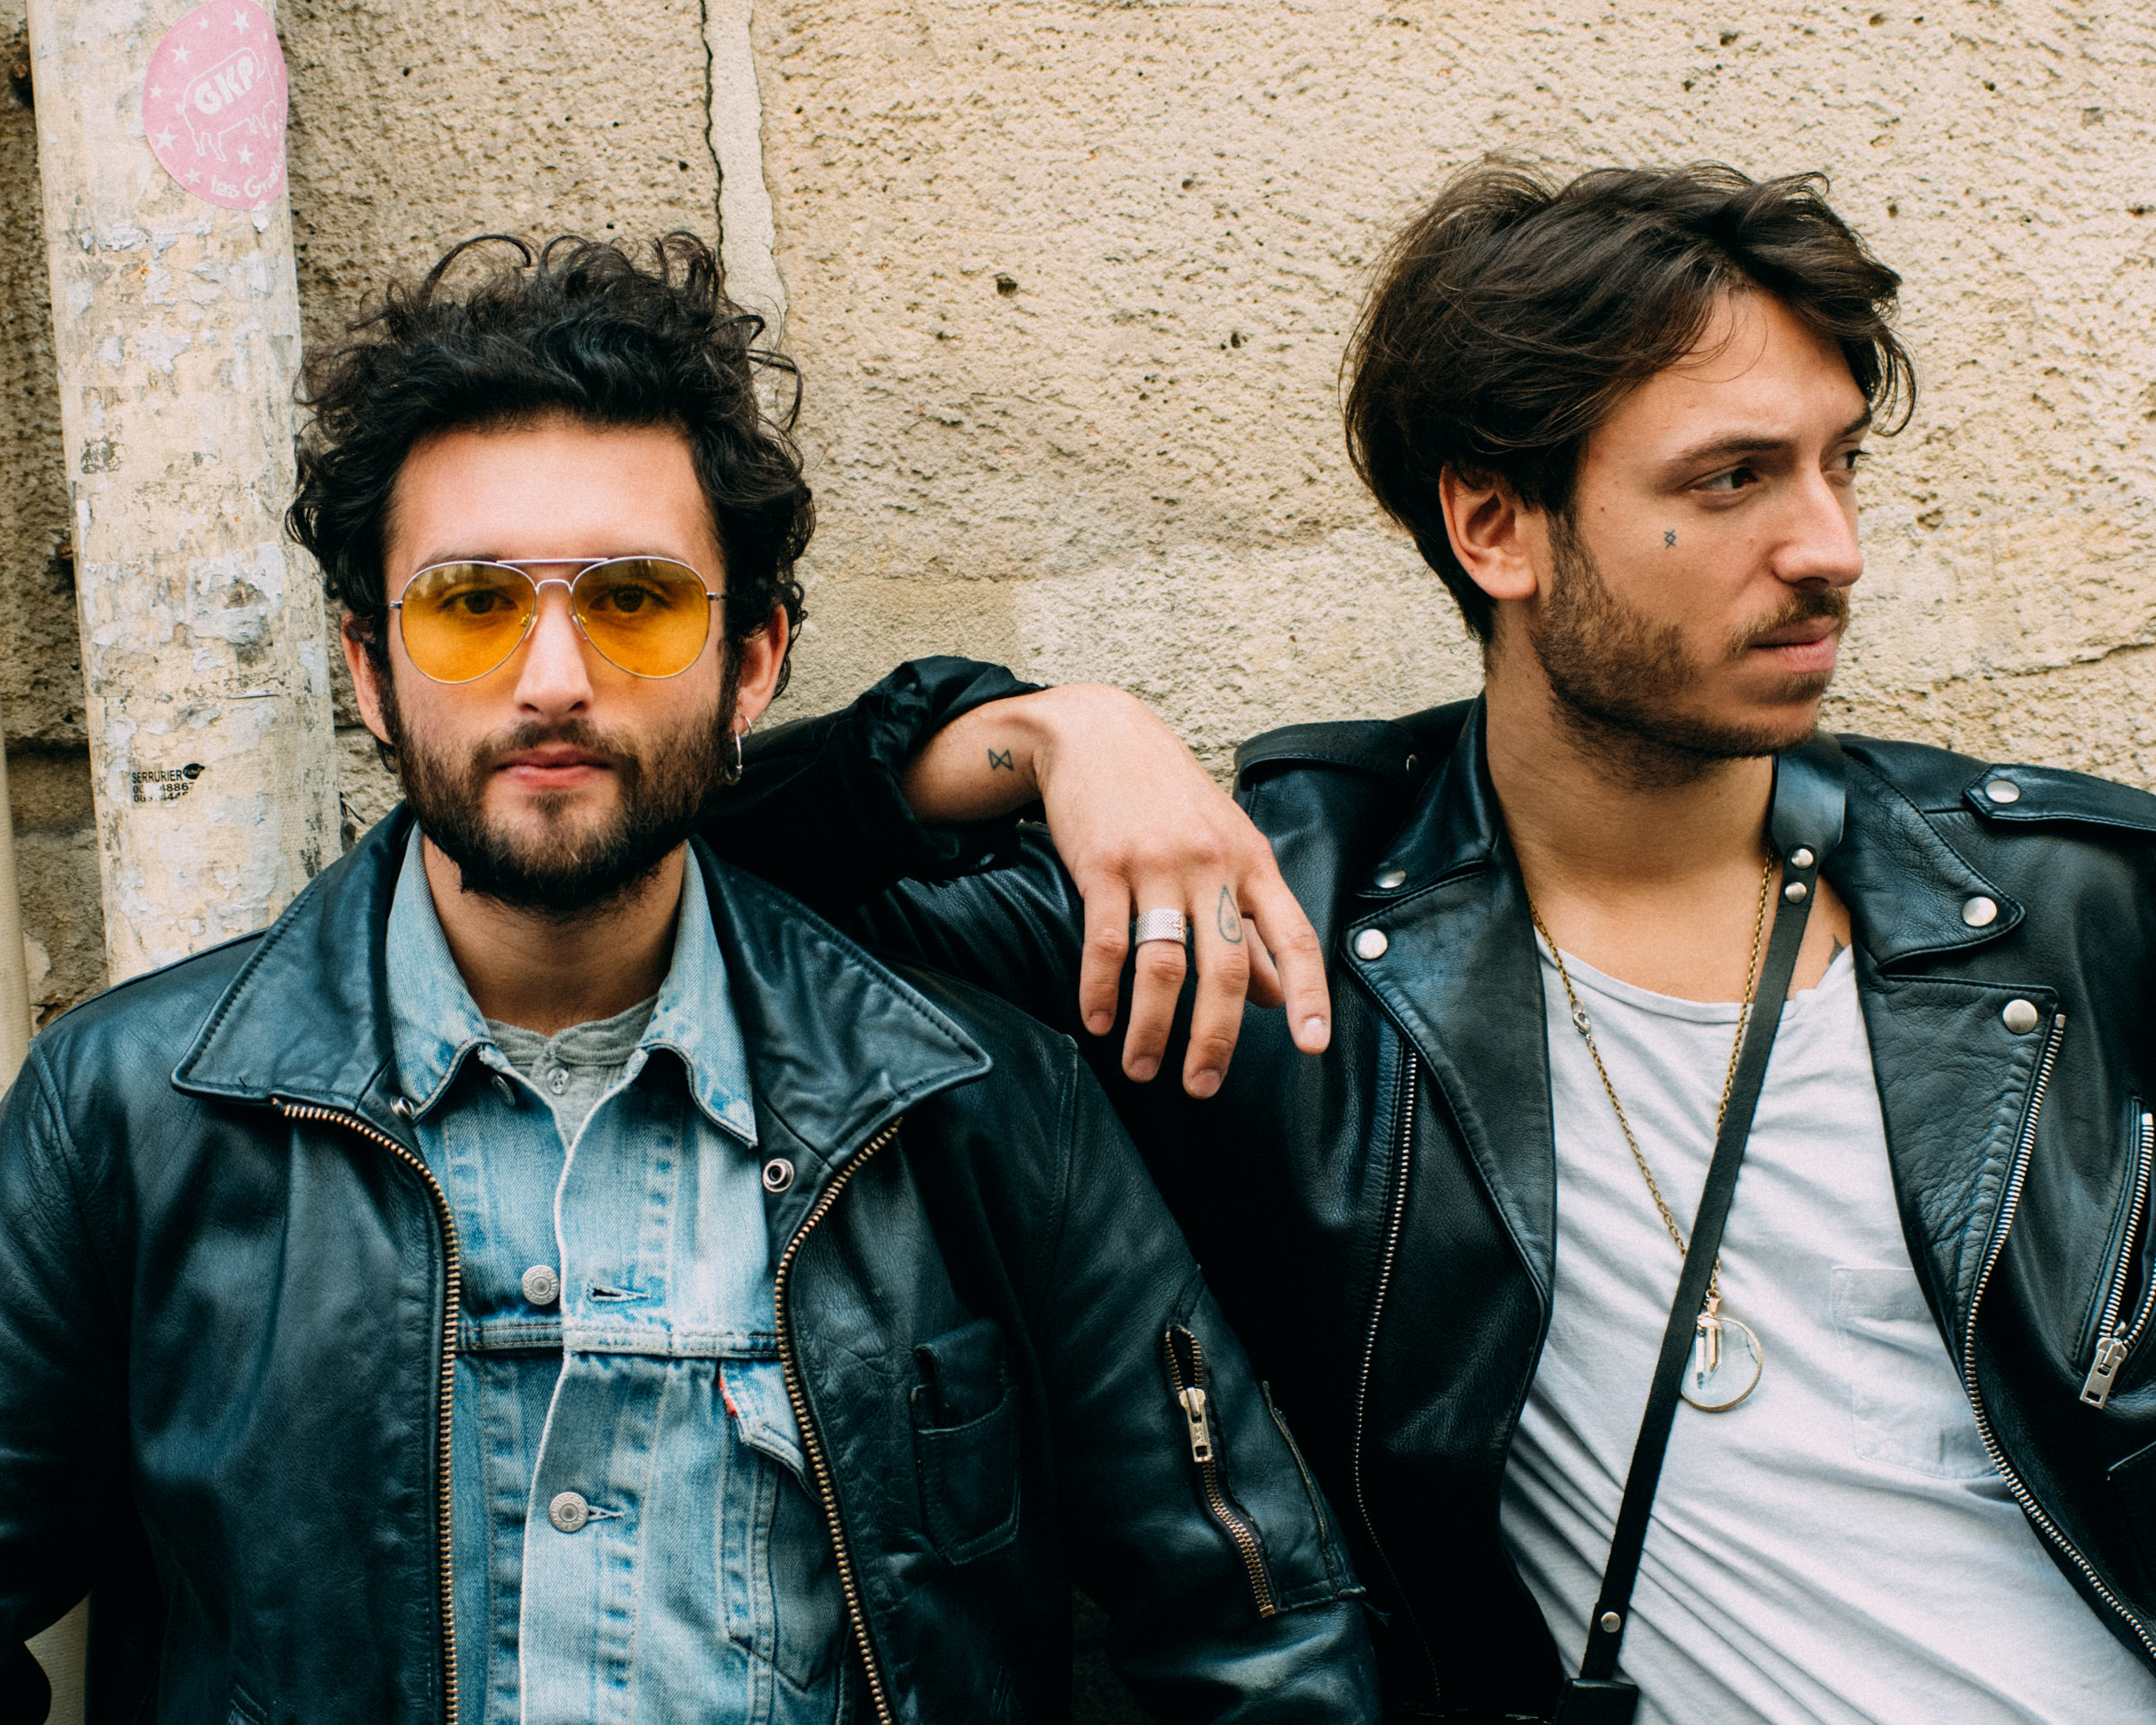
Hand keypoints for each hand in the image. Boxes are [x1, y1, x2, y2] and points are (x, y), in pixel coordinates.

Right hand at [903, 684, 1331, 1094]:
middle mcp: (1212, 863)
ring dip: (1151, 1028)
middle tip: (1201, 1084)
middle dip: (1214, 1037)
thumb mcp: (1223, 847)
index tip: (1313, 1046)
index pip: (1294, 935)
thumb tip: (1274, 996)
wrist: (1098, 732)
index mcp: (1252, 861)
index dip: (1308, 993)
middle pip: (1225, 966)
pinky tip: (1099, 1021)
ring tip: (1142, 1068)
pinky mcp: (1102, 864)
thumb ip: (1249, 923)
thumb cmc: (1167, 797)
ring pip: (1163, 964)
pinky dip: (1101, 990)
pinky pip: (1105, 942)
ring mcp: (1156, 863)